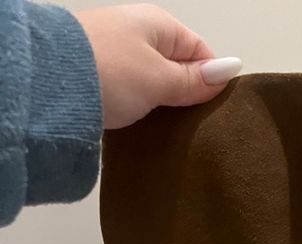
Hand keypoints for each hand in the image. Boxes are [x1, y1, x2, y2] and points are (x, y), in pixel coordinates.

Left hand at [76, 4, 241, 128]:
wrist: (45, 82)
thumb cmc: (112, 74)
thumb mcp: (160, 80)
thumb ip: (194, 80)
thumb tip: (229, 69)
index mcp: (158, 24)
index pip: (200, 52)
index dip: (211, 82)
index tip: (214, 115)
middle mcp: (136, 33)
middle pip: (175, 69)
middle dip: (186, 98)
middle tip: (195, 131)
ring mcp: (114, 54)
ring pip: (151, 84)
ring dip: (160, 108)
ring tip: (169, 134)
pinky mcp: (96, 76)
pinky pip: (129, 94)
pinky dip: (137, 110)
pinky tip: (140, 129)